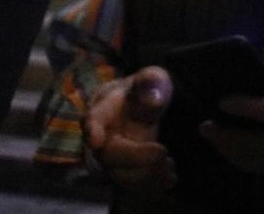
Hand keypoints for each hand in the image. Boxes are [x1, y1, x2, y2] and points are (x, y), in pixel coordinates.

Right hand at [85, 67, 175, 192]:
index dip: (92, 129)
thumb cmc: (144, 89)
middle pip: (108, 154)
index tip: (96, 139)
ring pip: (119, 174)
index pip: (93, 119)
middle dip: (135, 158)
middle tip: (163, 152)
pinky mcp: (124, 169)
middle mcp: (101, 136)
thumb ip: (151, 82)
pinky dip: (151, 185)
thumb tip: (153, 98)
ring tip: (170, 167)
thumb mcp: (152, 78)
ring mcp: (112, 155)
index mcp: (103, 109)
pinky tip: (171, 177)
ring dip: (145, 176)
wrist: (143, 104)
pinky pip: (132, 183)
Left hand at [200, 72, 263, 175]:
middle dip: (224, 135)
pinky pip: (257, 167)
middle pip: (250, 143)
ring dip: (227, 150)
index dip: (242, 107)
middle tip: (205, 126)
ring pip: (250, 159)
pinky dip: (239, 159)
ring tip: (213, 138)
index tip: (223, 102)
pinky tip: (230, 151)